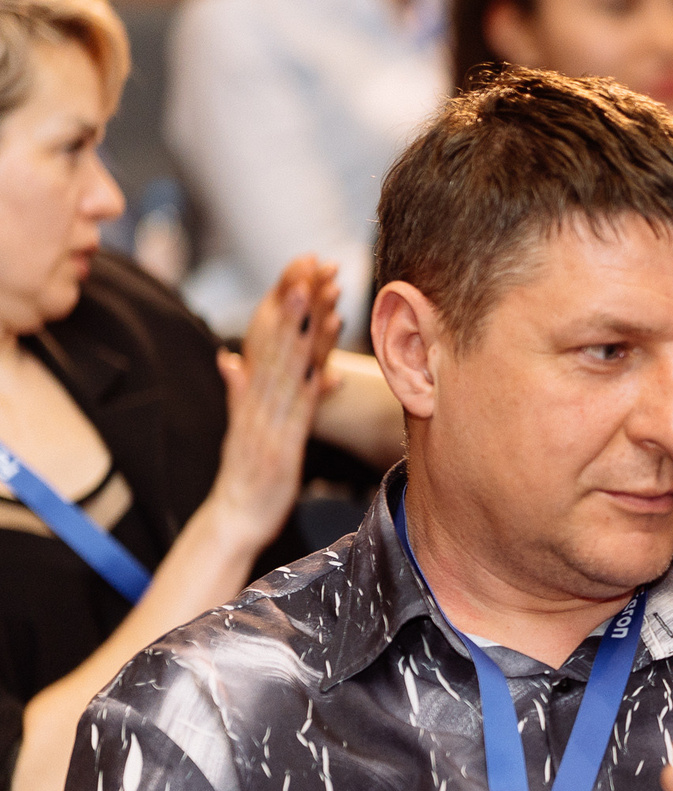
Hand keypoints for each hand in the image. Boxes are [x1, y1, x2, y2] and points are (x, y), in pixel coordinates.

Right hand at [205, 256, 338, 546]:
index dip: (287, 309)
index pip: (271, 343)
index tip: (303, 274)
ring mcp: (267, 426)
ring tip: (314, 299)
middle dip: (295, 307)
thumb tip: (229, 361)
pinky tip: (324, 369)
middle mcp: (258, 405)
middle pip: (278, 347)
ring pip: (286, 373)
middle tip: (312, 268)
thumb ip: (238, 394)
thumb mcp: (242, 430)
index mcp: (252, 398)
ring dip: (301, 335)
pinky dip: (309, 392)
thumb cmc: (247, 478)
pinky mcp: (279, 451)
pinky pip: (296, 418)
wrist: (233, 521)